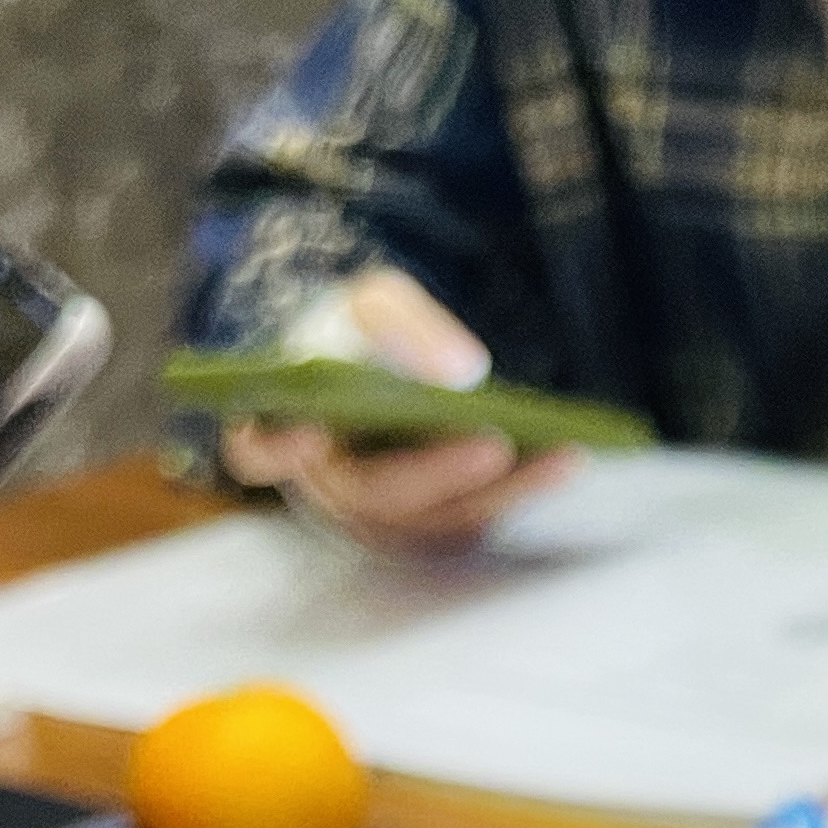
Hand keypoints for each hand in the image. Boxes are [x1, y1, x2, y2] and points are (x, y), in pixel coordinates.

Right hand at [223, 269, 578, 553]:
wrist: (381, 365)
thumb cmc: (360, 335)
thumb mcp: (372, 302)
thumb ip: (401, 322)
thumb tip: (462, 373)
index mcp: (287, 431)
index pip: (259, 448)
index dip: (276, 446)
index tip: (306, 429)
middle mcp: (332, 488)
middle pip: (379, 491)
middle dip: (438, 469)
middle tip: (490, 443)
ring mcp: (385, 518)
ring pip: (440, 514)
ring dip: (504, 487)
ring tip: (561, 453)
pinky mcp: (434, 525)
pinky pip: (479, 515)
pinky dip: (524, 487)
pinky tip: (569, 457)